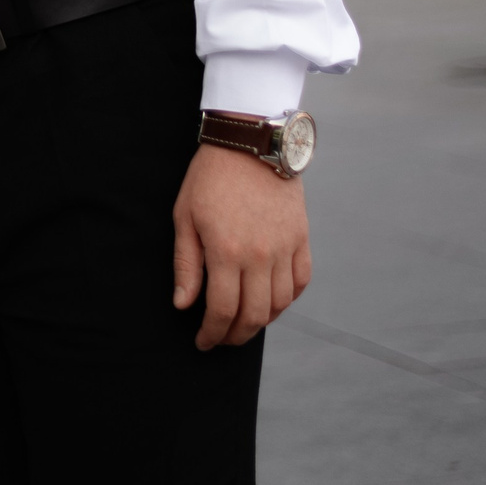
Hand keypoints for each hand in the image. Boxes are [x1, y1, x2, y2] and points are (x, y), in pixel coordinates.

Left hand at [172, 140, 310, 349]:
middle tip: (221, 339)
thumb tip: (184, 305)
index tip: (203, 341)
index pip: (223, 311)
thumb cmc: (209, 178)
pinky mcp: (301, 239)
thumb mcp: (185, 217)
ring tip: (243, 324)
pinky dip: (287, 299)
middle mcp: (260, 256)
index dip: (212, 333)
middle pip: (254, 316)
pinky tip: (270, 302)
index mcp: (226, 251)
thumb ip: (186, 265)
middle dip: (235, 336)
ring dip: (261, 322)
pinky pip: (300, 282)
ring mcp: (285, 248)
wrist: (249, 143)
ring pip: (280, 304)